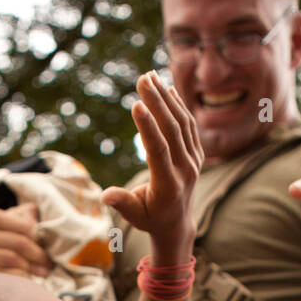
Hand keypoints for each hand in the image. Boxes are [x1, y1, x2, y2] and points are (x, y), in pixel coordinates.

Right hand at [0, 201, 51, 282]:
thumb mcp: (9, 224)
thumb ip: (26, 217)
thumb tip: (46, 221)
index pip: (23, 226)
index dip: (40, 238)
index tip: (51, 247)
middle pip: (18, 244)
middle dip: (39, 255)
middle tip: (50, 263)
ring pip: (12, 261)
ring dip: (33, 268)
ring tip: (44, 272)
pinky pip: (4, 277)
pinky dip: (20, 279)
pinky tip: (29, 280)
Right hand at [102, 72, 202, 245]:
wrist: (177, 224)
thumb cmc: (150, 218)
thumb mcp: (134, 216)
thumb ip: (121, 203)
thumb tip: (103, 196)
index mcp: (168, 186)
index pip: (159, 151)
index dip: (148, 127)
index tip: (137, 103)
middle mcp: (185, 170)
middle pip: (172, 130)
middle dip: (157, 102)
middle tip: (142, 78)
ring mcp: (194, 161)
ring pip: (182, 123)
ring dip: (166, 98)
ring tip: (149, 77)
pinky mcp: (197, 153)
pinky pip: (189, 125)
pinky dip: (178, 105)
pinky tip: (167, 88)